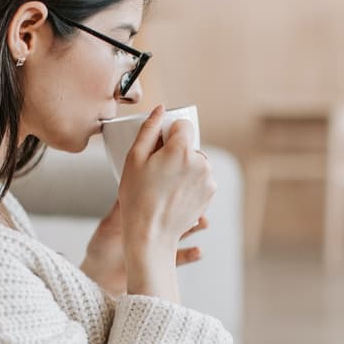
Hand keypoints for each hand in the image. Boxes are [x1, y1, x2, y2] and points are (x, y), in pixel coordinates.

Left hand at [81, 199, 209, 296]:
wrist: (99, 279)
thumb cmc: (100, 249)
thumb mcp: (108, 227)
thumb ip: (119, 210)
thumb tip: (127, 184)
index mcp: (141, 215)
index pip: (160, 200)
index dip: (172, 193)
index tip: (183, 187)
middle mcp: (153, 228)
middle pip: (176, 213)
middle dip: (189, 208)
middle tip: (199, 203)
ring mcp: (159, 245)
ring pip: (182, 233)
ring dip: (195, 228)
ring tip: (204, 223)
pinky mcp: (162, 263)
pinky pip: (182, 258)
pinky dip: (192, 254)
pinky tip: (198, 250)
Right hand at [118, 106, 216, 299]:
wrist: (150, 234)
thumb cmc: (137, 198)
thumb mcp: (134, 159)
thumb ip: (149, 129)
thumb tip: (160, 109)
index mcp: (182, 150)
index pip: (182, 125)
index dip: (167, 136)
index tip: (157, 151)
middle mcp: (200, 163)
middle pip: (189, 145)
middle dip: (176, 153)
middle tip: (157, 173)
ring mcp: (208, 179)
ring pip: (195, 162)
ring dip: (183, 168)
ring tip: (164, 187)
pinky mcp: (210, 194)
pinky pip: (200, 178)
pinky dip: (189, 183)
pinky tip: (173, 196)